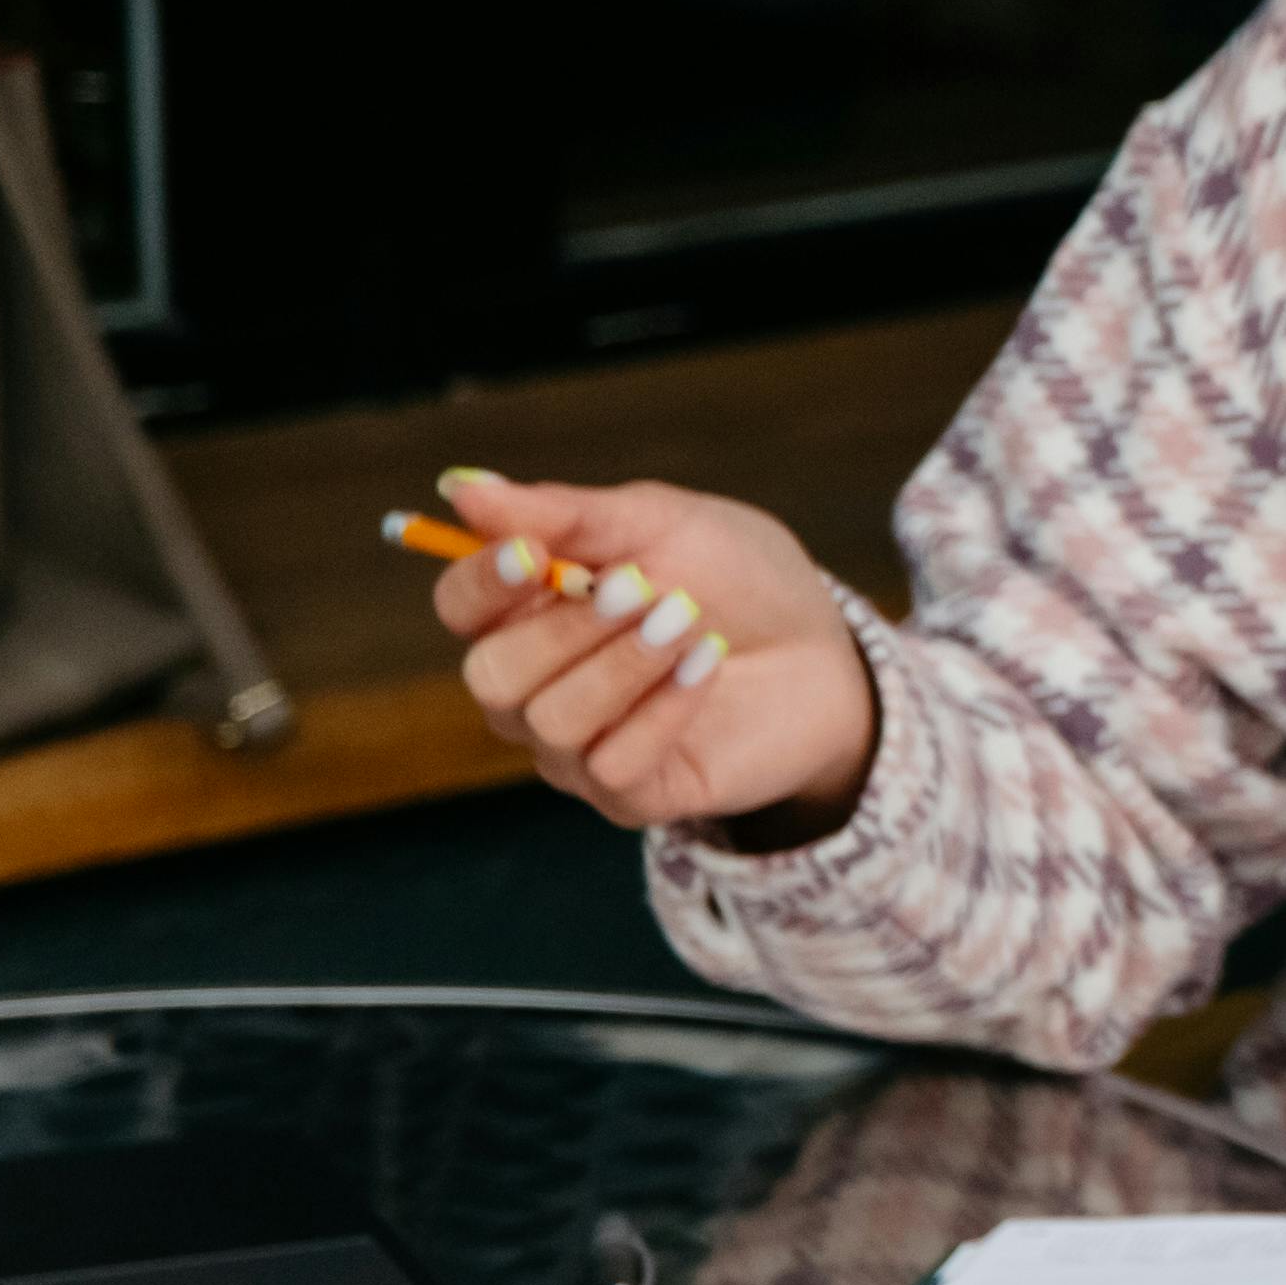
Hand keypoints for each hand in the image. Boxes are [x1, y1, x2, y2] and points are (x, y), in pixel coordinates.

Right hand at [432, 471, 875, 837]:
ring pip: (550, 722)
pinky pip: (609, 766)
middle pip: (490, 674)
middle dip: (567, 628)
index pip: (459, 607)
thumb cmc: (738, 579)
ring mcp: (576, 748)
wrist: (826, 649)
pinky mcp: (632, 795)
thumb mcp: (663, 523)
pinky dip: (663, 709)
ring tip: (690, 621)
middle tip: (644, 588)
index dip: (481, 583)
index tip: (531, 555)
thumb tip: (463, 489)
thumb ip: (567, 514)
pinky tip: (707, 666)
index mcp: (529, 612)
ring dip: (624, 664)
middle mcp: (535, 688)